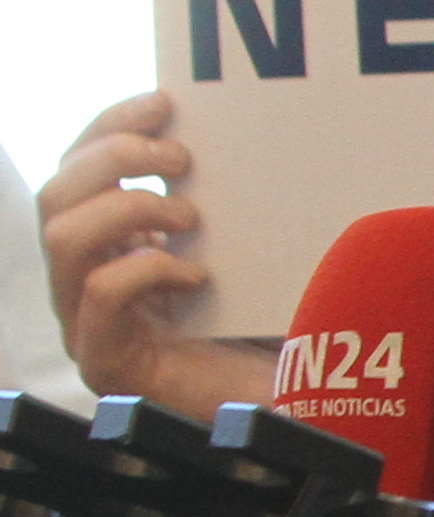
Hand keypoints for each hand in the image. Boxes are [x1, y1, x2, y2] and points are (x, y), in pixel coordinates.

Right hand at [35, 95, 270, 421]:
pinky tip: (196, 275)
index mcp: (112, 245)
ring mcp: (90, 323)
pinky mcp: (109, 360)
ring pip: (61, 238)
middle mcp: (87, 281)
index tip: (165, 102)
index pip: (80, 167)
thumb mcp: (253, 252)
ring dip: (125, 211)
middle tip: (181, 160)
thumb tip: (258, 129)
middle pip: (55, 194)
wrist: (295, 414)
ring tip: (189, 216)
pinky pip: (96, 295)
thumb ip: (235, 200)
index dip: (110, 125)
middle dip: (114, 158)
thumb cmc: (273, 332)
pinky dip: (145, 271)